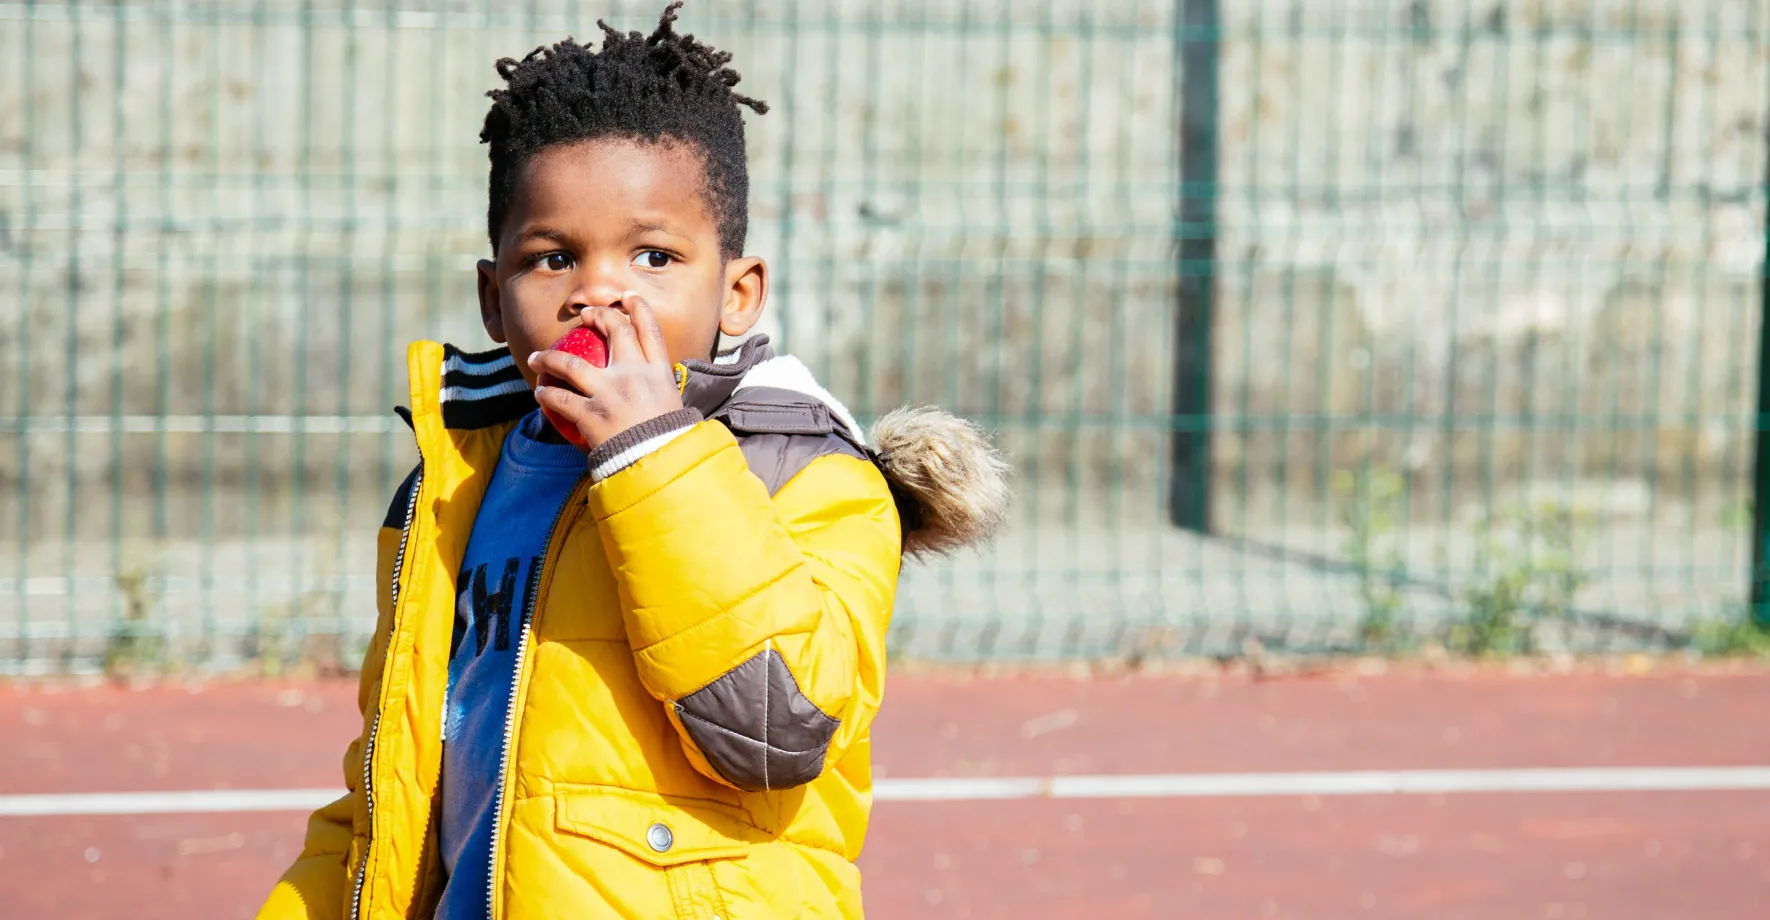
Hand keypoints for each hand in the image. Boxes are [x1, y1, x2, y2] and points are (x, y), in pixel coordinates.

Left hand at [528, 295, 683, 450]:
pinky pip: (560, 398)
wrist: (660, 465)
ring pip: (571, 363)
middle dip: (597, 316)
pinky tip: (539, 393)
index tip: (626, 298)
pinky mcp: (591, 415)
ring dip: (550, 357)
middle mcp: (634, 375)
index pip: (649, 330)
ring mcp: (610, 393)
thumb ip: (662, 393)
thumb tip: (659, 391)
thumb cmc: (669, 441)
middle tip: (586, 316)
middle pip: (614, 331)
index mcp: (658, 373)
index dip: (637, 308)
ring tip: (538, 357)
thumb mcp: (675, 408)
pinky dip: (547, 394)